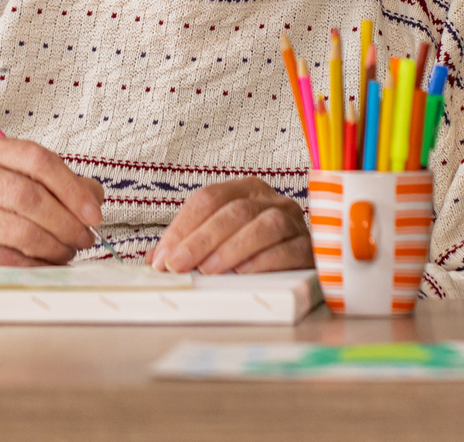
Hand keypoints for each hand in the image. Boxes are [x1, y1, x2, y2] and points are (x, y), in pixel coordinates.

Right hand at [0, 135, 102, 268]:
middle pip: (30, 196)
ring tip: (67, 252)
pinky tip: (46, 265)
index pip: (39, 160)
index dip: (72, 189)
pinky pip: (7, 258)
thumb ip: (65, 186)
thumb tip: (94, 201)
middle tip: (84, 239)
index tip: (94, 214)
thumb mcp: (29, 183)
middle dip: (65, 222)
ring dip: (53, 247)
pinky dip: (35, 265)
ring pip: (20, 230)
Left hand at [147, 177, 311, 274]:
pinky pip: (289, 249)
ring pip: (264, 225)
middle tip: (178, 266)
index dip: (182, 227)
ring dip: (232, 248)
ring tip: (209, 270)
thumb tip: (154, 262)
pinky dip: (264, 261)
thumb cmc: (253, 250)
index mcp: (245, 190)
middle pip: (234, 211)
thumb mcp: (217, 241)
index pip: (209, 198)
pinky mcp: (309, 247)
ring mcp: (293, 222)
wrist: (301, 261)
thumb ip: (187, 246)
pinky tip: (243, 273)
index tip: (163, 258)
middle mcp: (271, 200)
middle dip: (201, 239)